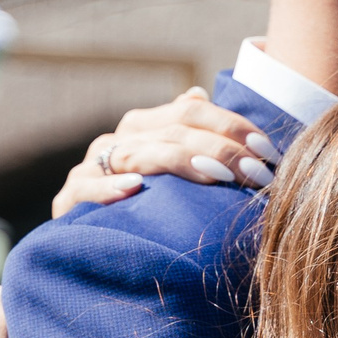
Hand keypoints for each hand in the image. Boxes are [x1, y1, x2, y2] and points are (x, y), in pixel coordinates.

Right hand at [51, 87, 280, 216]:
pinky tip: (134, 187)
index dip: (231, 126)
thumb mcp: (168, 171)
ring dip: (182, 163)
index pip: (191, 111)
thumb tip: (198, 92)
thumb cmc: (140, 208)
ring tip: (220, 177)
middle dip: (221, 150)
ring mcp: (91, 168)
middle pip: (173, 131)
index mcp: (142, 127)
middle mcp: (117, 140)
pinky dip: (110, 187)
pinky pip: (87, 188)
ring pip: (138, 154)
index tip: (268, 150)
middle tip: (258, 172)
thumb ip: (184, 132)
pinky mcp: (70, 199)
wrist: (85, 244)